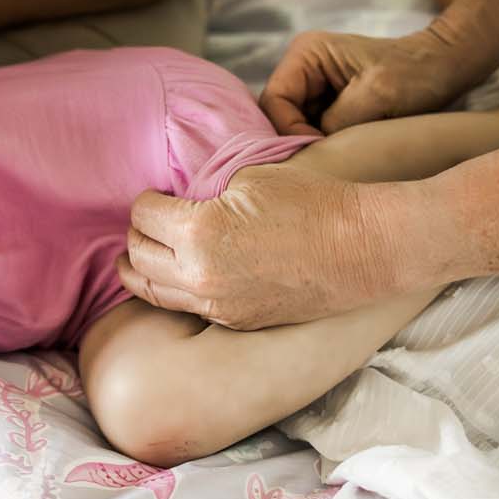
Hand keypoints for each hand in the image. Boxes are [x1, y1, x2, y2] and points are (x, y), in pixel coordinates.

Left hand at [118, 167, 408, 327]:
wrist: (362, 249)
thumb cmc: (312, 203)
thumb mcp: (247, 178)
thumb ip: (202, 194)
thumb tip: (179, 202)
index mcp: (198, 234)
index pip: (144, 215)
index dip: (147, 199)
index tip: (156, 193)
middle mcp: (199, 278)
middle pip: (139, 256)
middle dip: (137, 233)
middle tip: (147, 219)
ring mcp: (218, 306)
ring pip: (153, 291)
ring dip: (141, 267)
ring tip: (135, 255)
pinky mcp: (237, 321)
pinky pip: (185, 307)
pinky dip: (171, 289)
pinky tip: (173, 275)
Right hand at [260, 27, 482, 135]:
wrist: (444, 68)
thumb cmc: (415, 74)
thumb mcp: (376, 96)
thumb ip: (337, 120)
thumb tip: (312, 149)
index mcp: (306, 53)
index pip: (274, 100)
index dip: (288, 130)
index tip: (318, 150)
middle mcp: (303, 67)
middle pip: (279, 115)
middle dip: (297, 138)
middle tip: (326, 159)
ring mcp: (314, 86)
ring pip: (293, 126)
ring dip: (312, 143)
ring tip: (339, 155)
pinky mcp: (328, 104)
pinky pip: (312, 130)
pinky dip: (324, 144)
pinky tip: (345, 151)